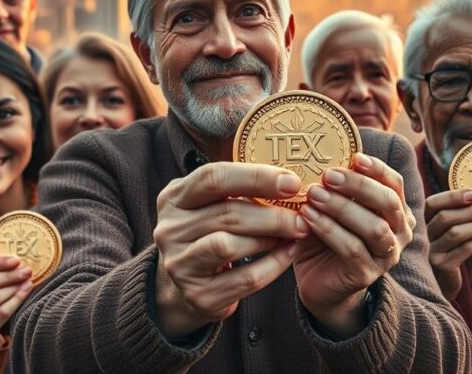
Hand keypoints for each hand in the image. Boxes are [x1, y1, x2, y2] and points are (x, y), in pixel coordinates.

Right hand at [153, 162, 309, 337]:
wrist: (183, 286)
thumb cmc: (207, 234)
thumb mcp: (209, 205)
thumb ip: (237, 190)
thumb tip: (289, 182)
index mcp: (174, 198)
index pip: (213, 178)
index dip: (255, 177)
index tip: (291, 182)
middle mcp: (170, 230)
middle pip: (227, 214)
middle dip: (272, 215)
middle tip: (301, 216)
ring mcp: (180, 265)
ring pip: (230, 246)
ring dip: (269, 238)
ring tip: (293, 234)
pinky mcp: (198, 295)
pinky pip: (245, 279)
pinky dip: (273, 265)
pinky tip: (287, 254)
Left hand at [294, 153, 416, 337]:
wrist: (320, 282)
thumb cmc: (327, 236)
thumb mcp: (333, 206)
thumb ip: (334, 187)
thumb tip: (318, 156)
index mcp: (395, 210)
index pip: (395, 183)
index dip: (377, 169)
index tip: (354, 157)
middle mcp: (399, 232)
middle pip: (389, 203)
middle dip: (358, 186)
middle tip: (327, 176)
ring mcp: (387, 255)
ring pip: (374, 228)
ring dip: (343, 208)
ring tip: (314, 195)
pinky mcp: (367, 274)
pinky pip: (352, 249)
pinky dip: (329, 230)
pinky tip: (308, 217)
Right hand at [423, 189, 471, 299]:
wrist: (444, 280)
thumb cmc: (449, 248)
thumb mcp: (447, 229)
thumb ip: (456, 213)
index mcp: (422, 221)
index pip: (433, 203)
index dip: (453, 197)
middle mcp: (423, 235)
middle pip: (445, 217)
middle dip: (470, 212)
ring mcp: (430, 251)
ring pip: (455, 233)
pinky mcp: (441, 266)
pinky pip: (462, 250)